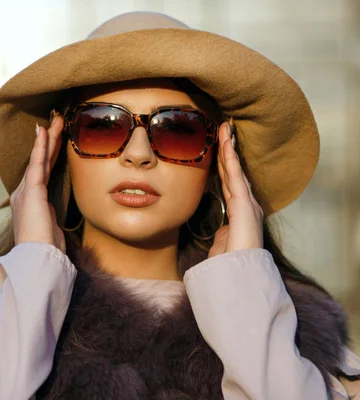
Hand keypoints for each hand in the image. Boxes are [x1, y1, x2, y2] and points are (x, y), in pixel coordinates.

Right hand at [10, 112, 65, 252]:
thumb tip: (53, 217)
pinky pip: (37, 163)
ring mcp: (27, 191)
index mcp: (29, 202)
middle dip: (49, 141)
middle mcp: (24, 194)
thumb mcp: (50, 230)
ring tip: (56, 120)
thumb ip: (51, 219)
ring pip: (40, 159)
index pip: (41, 173)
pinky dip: (40, 146)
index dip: (47, 155)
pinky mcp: (32, 191)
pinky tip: (44, 132)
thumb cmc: (45, 250)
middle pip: (40, 161)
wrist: (36, 259)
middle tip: (57, 121)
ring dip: (48, 138)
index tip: (53, 140)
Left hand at [208, 120, 263, 257]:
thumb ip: (223, 235)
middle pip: (233, 171)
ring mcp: (246, 201)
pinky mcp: (243, 201)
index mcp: (239, 212)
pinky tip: (226, 143)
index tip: (220, 149)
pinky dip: (230, 157)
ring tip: (225, 129)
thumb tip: (220, 235)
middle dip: (228, 150)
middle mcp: (245, 204)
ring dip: (228, 147)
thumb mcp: (223, 244)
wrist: (239, 271)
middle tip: (224, 130)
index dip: (225, 165)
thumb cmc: (230, 262)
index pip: (229, 183)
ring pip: (234, 168)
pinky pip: (235, 174)